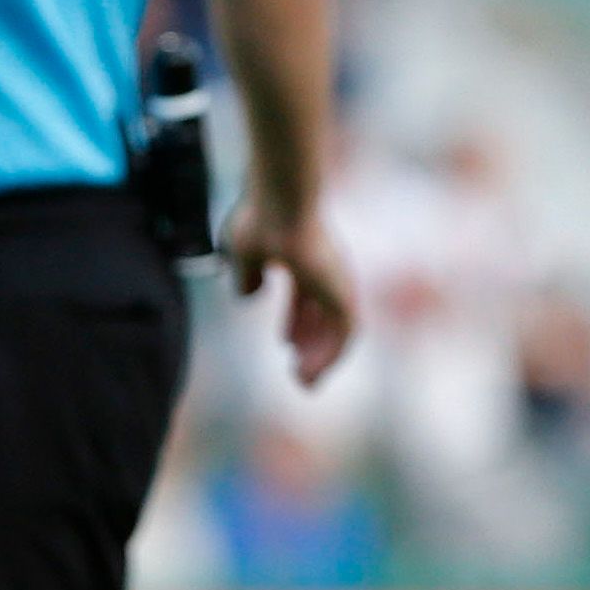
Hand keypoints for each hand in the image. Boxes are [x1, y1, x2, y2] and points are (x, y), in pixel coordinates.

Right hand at [225, 193, 356, 387]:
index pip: (307, 295)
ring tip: (304, 381)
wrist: (281, 207)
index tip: (285, 342)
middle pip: (324, 313)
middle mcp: (327, 269)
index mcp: (306, 255)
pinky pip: (345, 335)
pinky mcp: (345, 294)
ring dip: (321, 356)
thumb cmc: (261, 219)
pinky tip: (311, 372)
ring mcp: (338, 281)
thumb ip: (247, 274)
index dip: (296, 320)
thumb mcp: (244, 251)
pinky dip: (329, 356)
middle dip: (311, 342)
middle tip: (298, 369)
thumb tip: (248, 295)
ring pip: (338, 328)